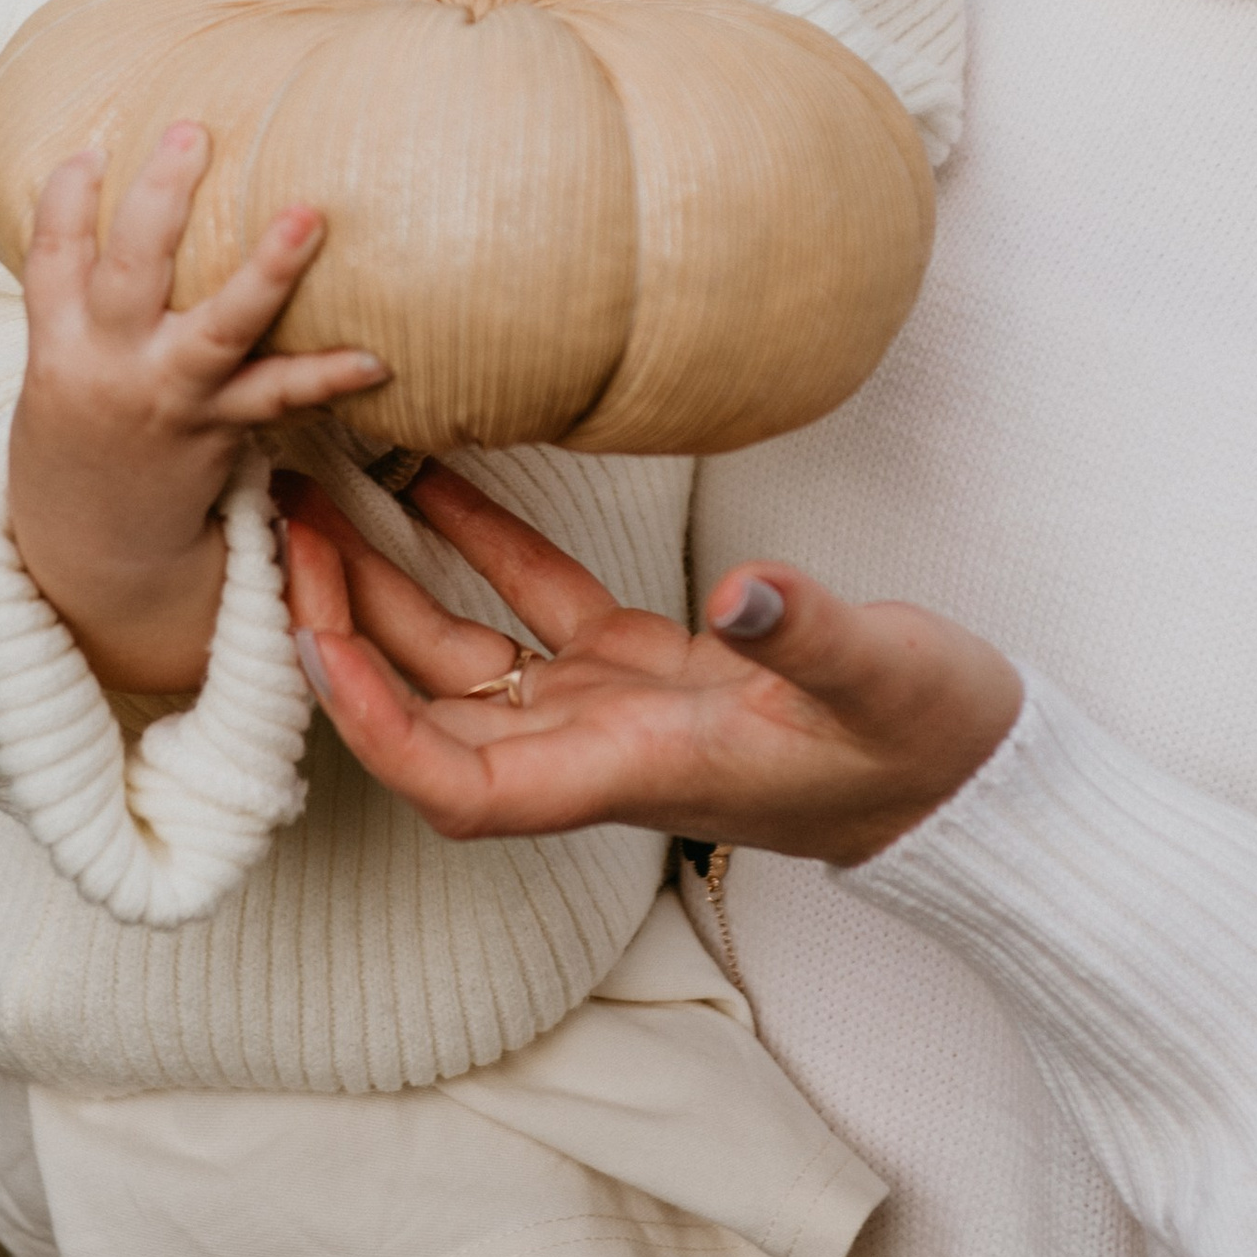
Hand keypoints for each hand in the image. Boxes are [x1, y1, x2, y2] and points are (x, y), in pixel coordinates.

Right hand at [8, 121, 385, 693]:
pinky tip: (377, 358)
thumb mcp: (59, 362)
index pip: (52, 257)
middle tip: (192, 132)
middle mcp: (109, 367)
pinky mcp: (217, 433)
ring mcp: (167, 400)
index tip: (93, 147)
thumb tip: (114, 193)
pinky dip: (327, 376)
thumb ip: (82, 291)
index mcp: (58, 343)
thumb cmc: (85, 429)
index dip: (66, 199)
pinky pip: (278, 398)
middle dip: (159, 199)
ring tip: (307, 217)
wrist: (91, 550)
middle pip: (128, 271)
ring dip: (266, 272)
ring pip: (217, 329)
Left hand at [280, 463, 1021, 871]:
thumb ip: (811, 633)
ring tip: (315, 499)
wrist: (978, 777)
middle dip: (342, 635)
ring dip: (387, 588)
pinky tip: (430, 471)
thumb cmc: (931, 744)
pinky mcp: (648, 665)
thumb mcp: (886, 678)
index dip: (376, 728)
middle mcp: (601, 750)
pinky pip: (537, 607)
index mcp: (634, 772)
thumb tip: (747, 587)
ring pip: (464, 657)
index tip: (314, 644)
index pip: (461, 785)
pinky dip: (481, 545)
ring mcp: (617, 708)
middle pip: (428, 712)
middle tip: (277, 537)